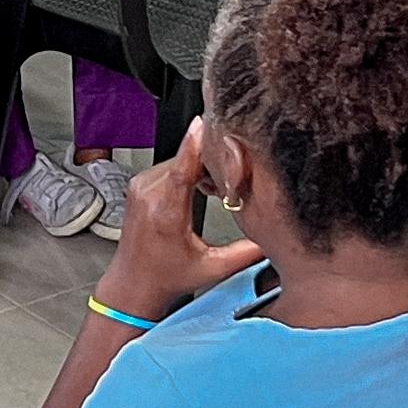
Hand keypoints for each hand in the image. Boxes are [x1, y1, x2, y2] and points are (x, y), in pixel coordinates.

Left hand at [95, 127, 248, 320]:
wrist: (133, 283)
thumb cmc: (166, 277)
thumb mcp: (212, 268)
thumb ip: (246, 253)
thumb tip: (274, 240)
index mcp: (167, 214)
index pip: (182, 169)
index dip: (195, 145)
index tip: (205, 123)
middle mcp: (149, 196)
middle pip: (186, 160)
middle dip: (211, 162)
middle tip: (232, 175)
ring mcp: (141, 187)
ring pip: (178, 161)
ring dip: (200, 166)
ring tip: (217, 187)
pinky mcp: (139, 185)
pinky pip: (168, 166)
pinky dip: (186, 170)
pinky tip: (200, 186)